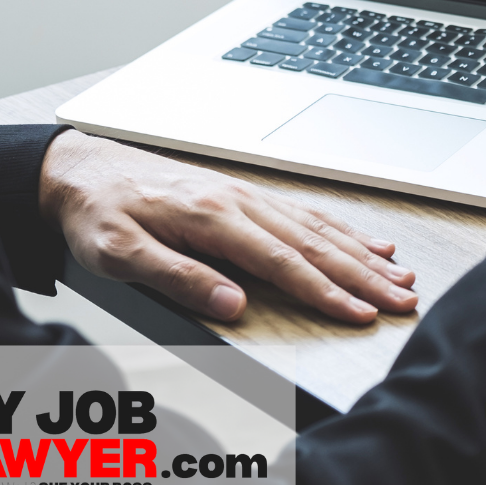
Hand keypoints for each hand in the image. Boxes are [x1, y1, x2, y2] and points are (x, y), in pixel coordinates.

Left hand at [39, 131, 418, 322]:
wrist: (81, 169)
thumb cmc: (98, 214)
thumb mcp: (119, 254)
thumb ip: (178, 277)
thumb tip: (234, 303)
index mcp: (212, 218)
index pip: (283, 263)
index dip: (326, 292)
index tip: (360, 315)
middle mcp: (240, 203)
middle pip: (316, 245)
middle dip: (365, 276)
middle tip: (404, 301)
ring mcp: (249, 196)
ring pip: (320, 229)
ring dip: (365, 255)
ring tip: (402, 276)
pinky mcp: (248, 196)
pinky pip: (308, 214)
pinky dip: (346, 231)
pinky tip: (371, 243)